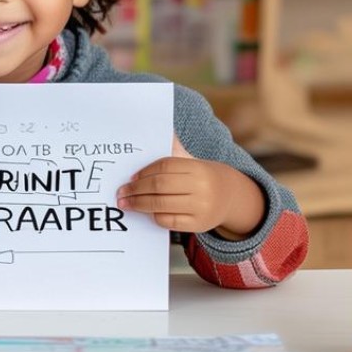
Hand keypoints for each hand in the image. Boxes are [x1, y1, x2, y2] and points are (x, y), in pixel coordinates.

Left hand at [115, 139, 264, 238]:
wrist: (230, 196)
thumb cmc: (201, 176)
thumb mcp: (191, 161)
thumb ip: (173, 149)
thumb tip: (150, 126)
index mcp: (198, 168)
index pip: (165, 166)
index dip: (144, 172)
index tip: (130, 178)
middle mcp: (202, 187)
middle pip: (160, 186)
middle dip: (137, 190)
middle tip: (121, 193)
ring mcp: (201, 207)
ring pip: (161, 205)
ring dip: (139, 204)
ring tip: (126, 203)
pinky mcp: (198, 225)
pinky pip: (169, 221)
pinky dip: (154, 216)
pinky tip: (146, 212)